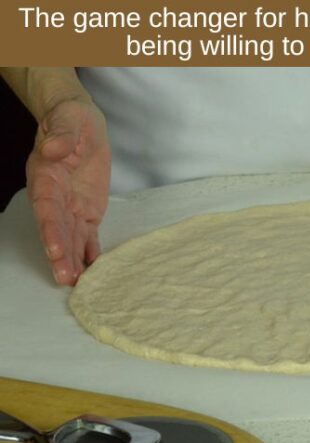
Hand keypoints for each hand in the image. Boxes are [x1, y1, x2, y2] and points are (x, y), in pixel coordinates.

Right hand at [26, 97, 110, 284]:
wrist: (80, 125)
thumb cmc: (72, 121)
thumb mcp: (69, 121)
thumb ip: (62, 137)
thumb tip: (53, 149)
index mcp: (46, 176)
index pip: (46, 208)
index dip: (50, 230)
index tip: (54, 250)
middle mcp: (55, 197)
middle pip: (56, 230)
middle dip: (60, 255)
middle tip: (64, 278)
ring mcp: (70, 208)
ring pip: (71, 239)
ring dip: (73, 262)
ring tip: (76, 284)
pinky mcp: (86, 213)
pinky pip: (88, 237)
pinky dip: (91, 255)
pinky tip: (93, 272)